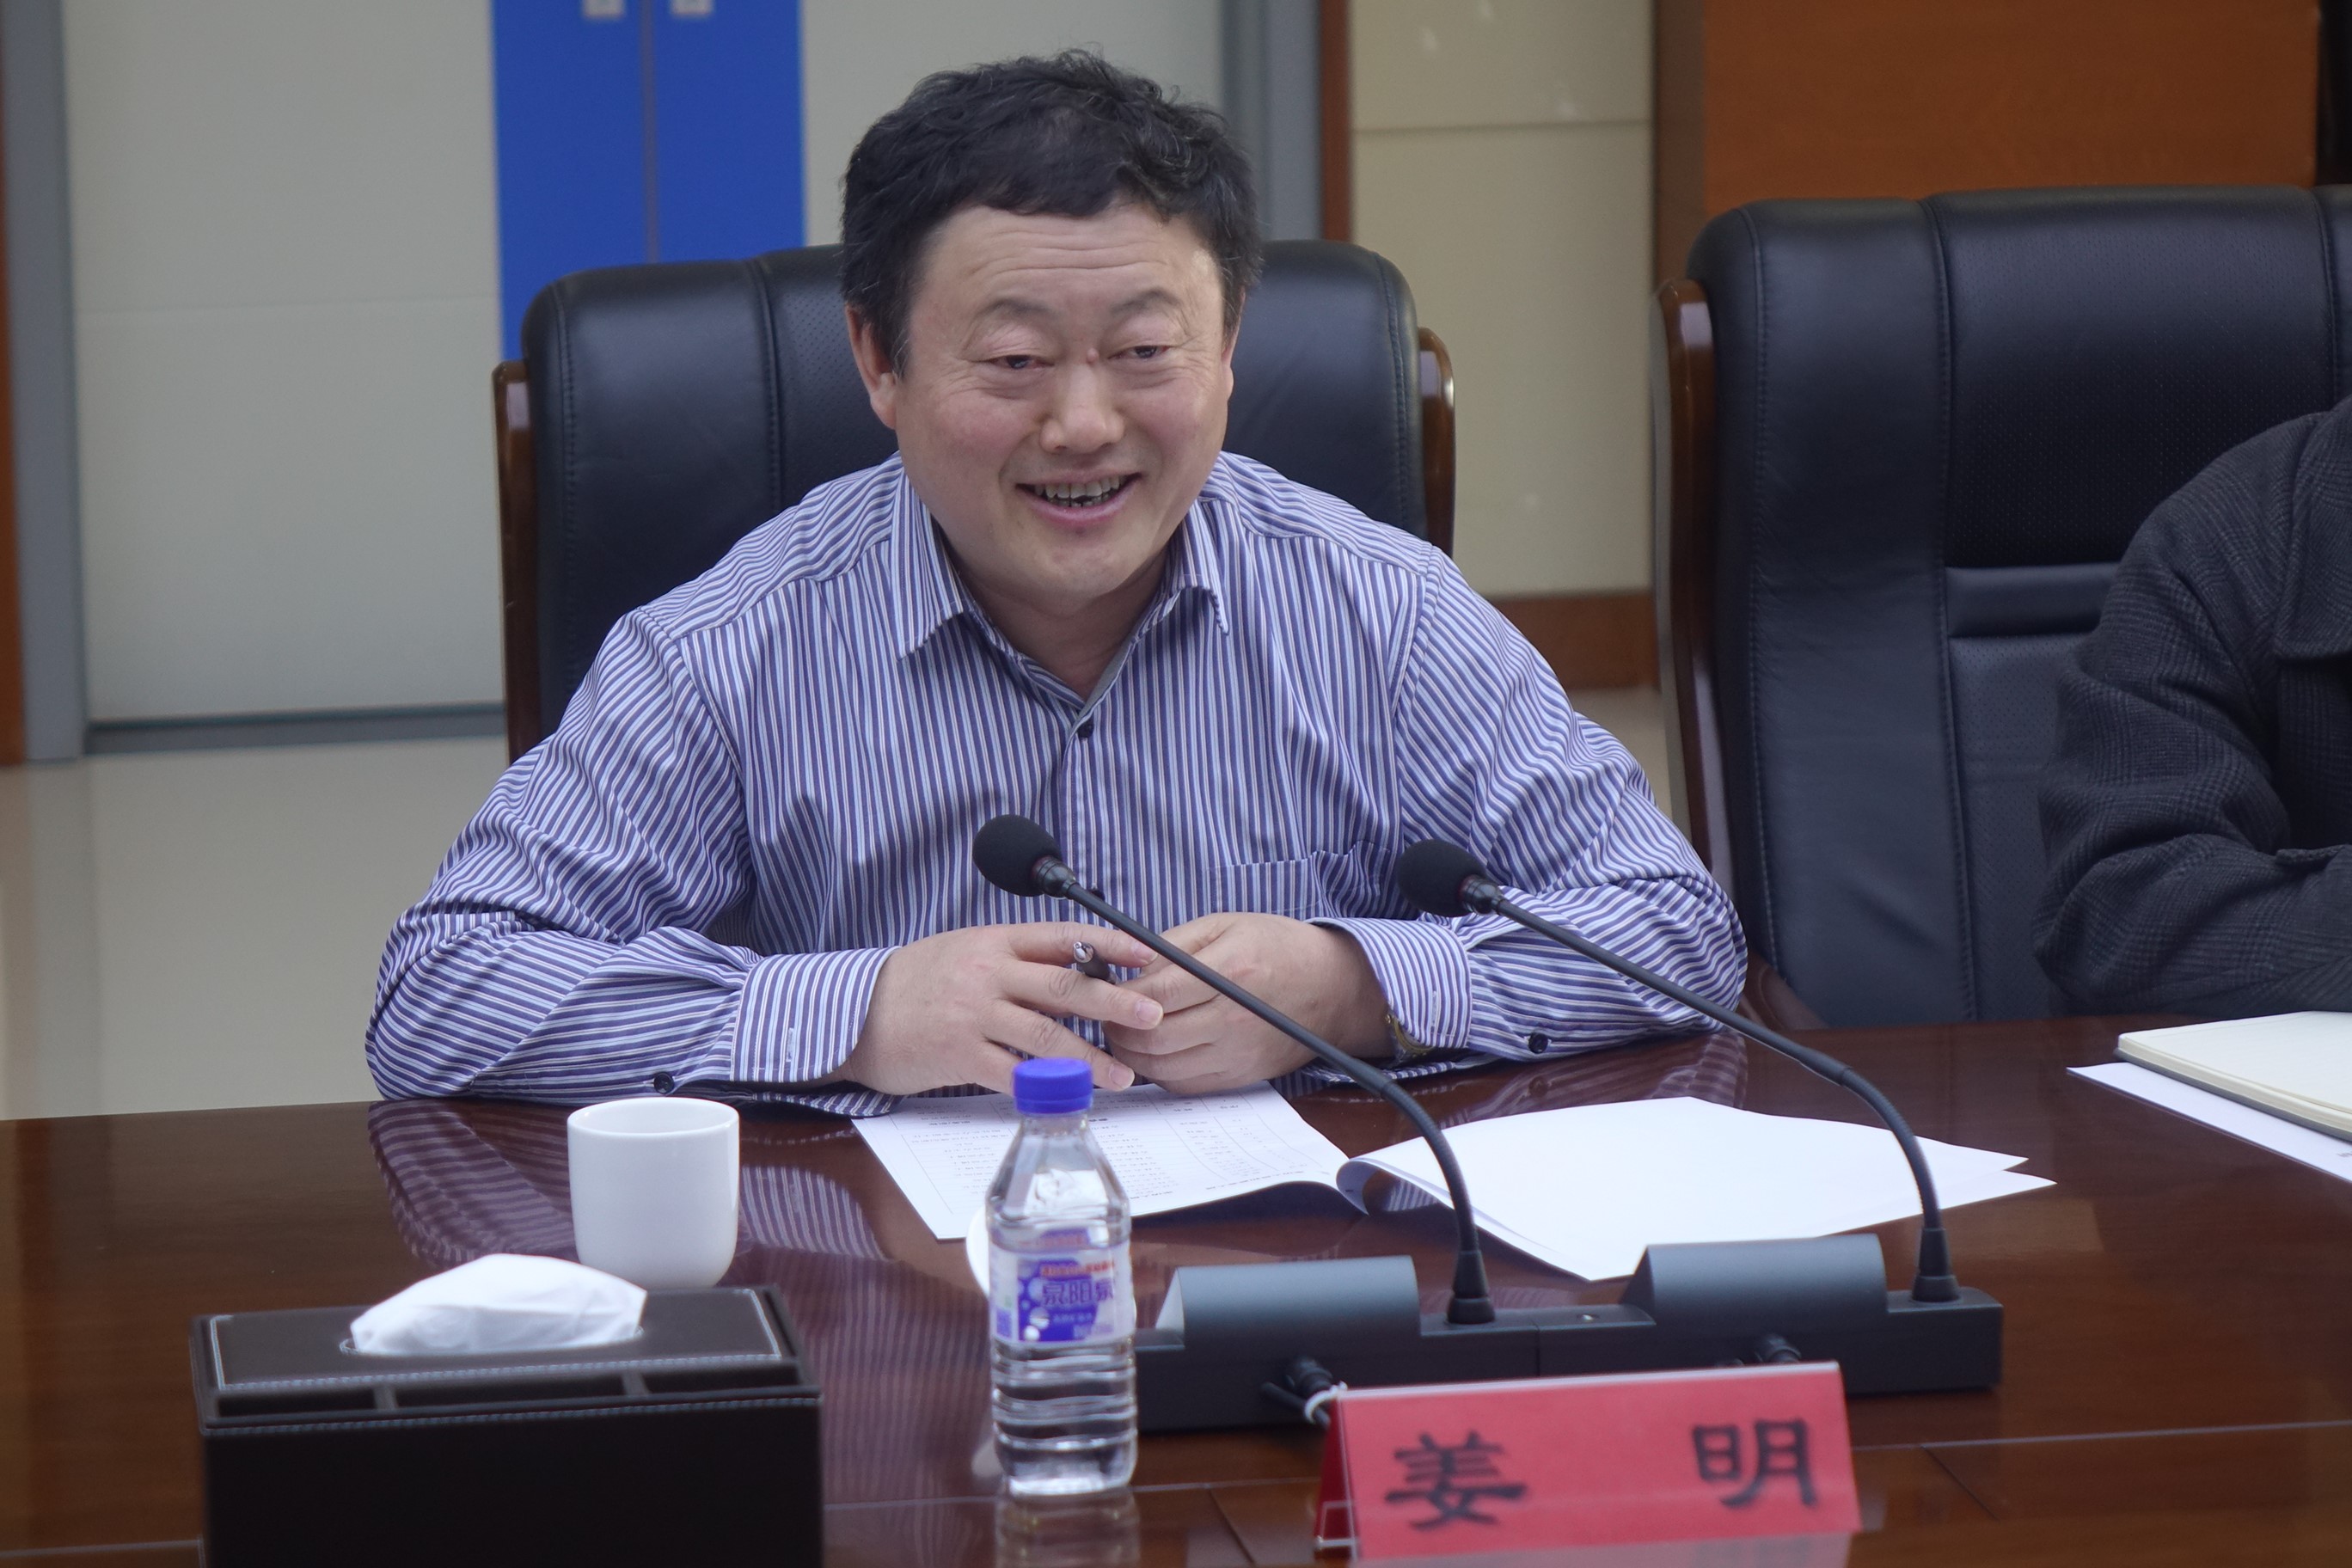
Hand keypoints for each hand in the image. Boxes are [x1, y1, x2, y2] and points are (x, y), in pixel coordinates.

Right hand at [835, 923, 1160, 1096]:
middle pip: (1062, 985)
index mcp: (995, 942)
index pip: (1063, 936)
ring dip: (1090, 1058)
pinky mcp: (957, 1054)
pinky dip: (1045, 1086)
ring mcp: (972, 1015)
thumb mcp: (968, 950)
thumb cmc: (920, 980)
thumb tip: (1082, 968)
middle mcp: (987, 974)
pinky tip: (1071, 1096)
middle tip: (1152, 1015)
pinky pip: (1011, 1073)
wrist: (856, 1010)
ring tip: (1124, 1075)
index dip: (1110, 944)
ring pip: (1044, 1036)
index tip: (1149, 954)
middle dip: (1113, 1001)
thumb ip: (1019, 959)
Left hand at [1104, 913, 1390, 1094]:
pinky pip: (1186, 1085)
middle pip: (1154, 1038)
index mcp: (1230, 972)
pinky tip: (1154, 1053)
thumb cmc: (1278, 948)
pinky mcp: (1241, 1075)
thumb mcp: (1225, 925)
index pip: (1156, 995)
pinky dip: (1159, 1073)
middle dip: (1118, 1029)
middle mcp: (1234, 1017)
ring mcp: (1238, 1051)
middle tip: (1106, 1016)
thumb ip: (1172, 945)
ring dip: (1134, 1055)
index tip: (1105, 989)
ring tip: (1124, 1034)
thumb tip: (1127, 969)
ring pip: (1164, 1067)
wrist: (1333, 987)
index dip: (1120, 996)